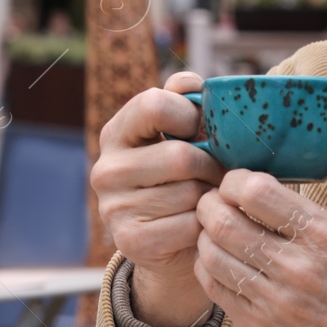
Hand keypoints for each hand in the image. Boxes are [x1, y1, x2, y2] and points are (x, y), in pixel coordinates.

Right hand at [90, 71, 223, 326]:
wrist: (174, 244)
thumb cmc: (185, 180)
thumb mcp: (182, 137)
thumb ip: (185, 103)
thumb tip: (190, 82)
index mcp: (117, 133)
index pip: (153, 104)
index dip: (190, 114)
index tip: (203, 130)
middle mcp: (106, 170)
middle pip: (181, 157)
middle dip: (213, 167)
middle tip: (220, 175)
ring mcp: (114, 208)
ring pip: (190, 194)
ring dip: (212, 198)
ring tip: (210, 200)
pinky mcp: (130, 242)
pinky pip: (189, 226)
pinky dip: (206, 227)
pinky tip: (202, 227)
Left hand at [191, 136, 326, 326]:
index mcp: (324, 234)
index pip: (255, 193)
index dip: (236, 179)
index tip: (240, 180)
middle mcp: (296, 267)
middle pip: (223, 222)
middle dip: (211, 202)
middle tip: (216, 199)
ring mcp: (275, 299)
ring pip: (212, 254)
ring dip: (205, 234)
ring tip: (215, 226)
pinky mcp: (262, 325)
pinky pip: (214, 289)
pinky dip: (207, 267)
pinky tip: (220, 257)